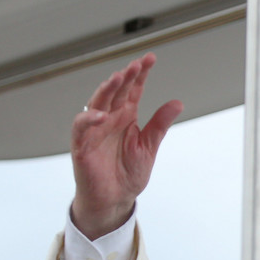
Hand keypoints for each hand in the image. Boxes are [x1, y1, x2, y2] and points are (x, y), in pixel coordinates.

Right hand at [70, 53, 182, 239]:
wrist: (115, 200)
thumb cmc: (127, 174)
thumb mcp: (149, 147)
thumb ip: (160, 124)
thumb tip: (177, 103)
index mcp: (126, 117)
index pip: (133, 90)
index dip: (140, 74)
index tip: (150, 59)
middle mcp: (110, 119)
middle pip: (116, 91)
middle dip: (125, 77)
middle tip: (135, 65)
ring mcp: (95, 130)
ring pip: (97, 103)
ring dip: (107, 89)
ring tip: (118, 78)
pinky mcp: (82, 145)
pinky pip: (81, 128)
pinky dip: (89, 119)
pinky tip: (101, 114)